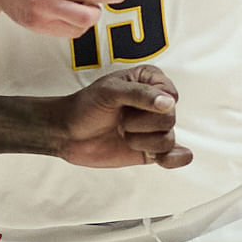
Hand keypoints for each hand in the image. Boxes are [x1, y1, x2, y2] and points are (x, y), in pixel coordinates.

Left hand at [53, 67, 193, 170]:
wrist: (67, 133)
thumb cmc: (86, 105)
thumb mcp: (110, 91)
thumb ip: (140, 94)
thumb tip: (168, 103)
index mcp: (151, 82)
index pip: (170, 95)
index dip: (150, 103)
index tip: (127, 102)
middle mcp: (157, 104)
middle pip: (169, 119)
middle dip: (140, 124)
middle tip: (120, 120)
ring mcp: (154, 129)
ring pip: (167, 139)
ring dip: (140, 141)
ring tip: (122, 134)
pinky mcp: (151, 150)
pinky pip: (174, 156)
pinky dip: (172, 159)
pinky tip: (161, 158)